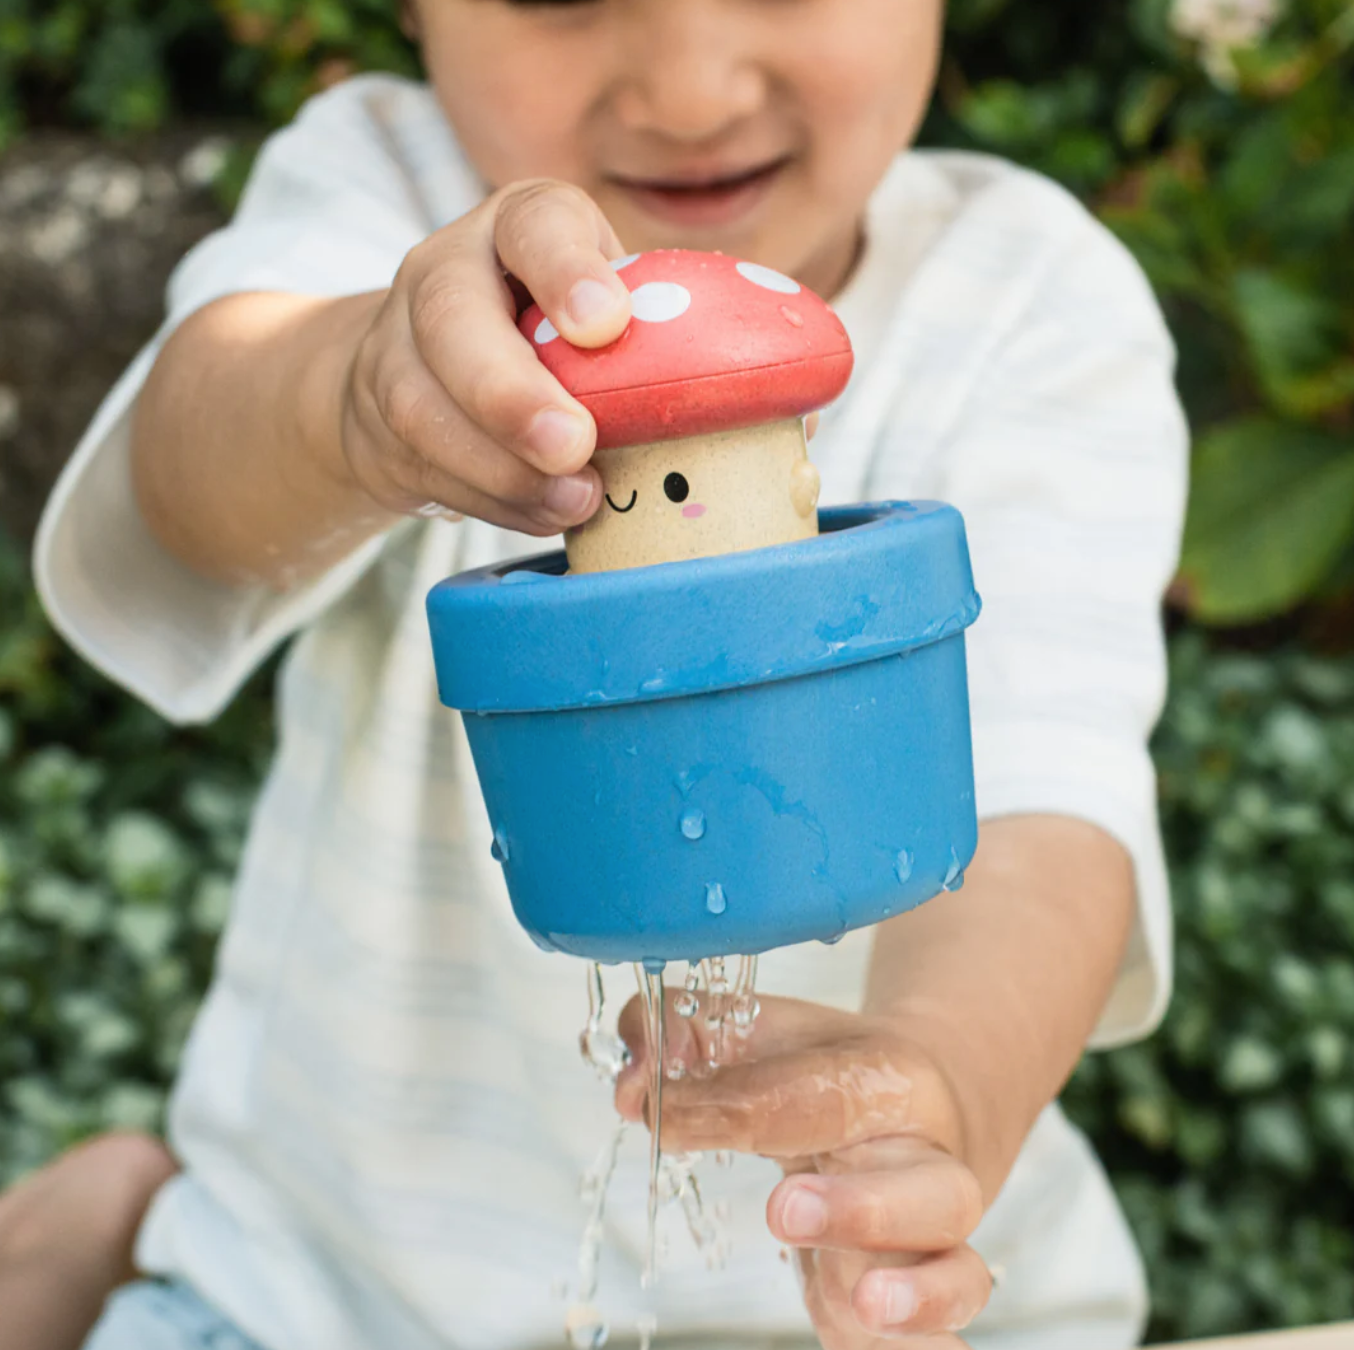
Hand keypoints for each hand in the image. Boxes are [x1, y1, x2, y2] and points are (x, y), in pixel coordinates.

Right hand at [341, 179, 633, 532]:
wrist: (427, 370)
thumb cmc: (552, 337)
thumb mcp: (598, 309)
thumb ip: (644, 337)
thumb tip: (741, 397)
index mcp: (516, 228)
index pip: (535, 223)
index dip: (566, 270)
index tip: (605, 324)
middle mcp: (444, 272)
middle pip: (451, 318)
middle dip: (511, 393)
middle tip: (572, 444)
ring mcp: (397, 349)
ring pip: (423, 408)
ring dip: (503, 467)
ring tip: (575, 499)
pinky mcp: (380, 426)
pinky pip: (427, 470)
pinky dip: (493, 501)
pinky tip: (545, 513)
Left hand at [615, 992, 991, 1347]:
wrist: (919, 1105)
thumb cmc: (826, 1071)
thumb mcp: (763, 1033)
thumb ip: (689, 1031)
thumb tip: (635, 1071)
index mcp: (889, 1080)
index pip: (818, 1095)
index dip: (730, 1107)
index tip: (656, 1112)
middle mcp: (927, 1160)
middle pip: (927, 1188)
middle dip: (861, 1206)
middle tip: (782, 1212)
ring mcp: (933, 1239)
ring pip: (958, 1269)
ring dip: (915, 1291)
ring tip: (866, 1303)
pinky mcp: (918, 1298)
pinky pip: (946, 1333)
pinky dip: (931, 1347)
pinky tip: (901, 1348)